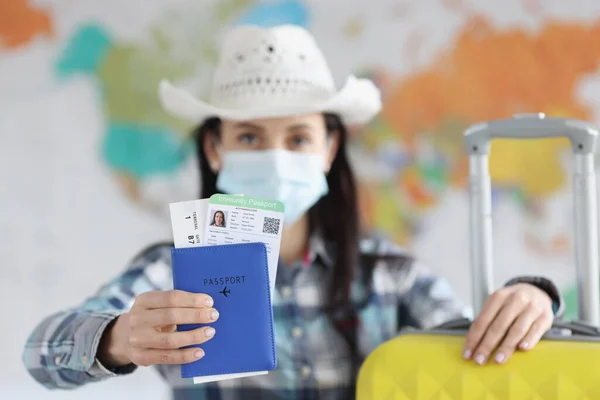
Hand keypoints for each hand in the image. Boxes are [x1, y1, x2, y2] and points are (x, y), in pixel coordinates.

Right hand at [98, 290, 218, 367]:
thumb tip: (206, 305)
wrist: (124, 337)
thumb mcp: (157, 305)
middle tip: (214, 316)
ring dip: (193, 336)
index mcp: (143, 300)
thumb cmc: (152, 317)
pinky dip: (185, 355)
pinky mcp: (140, 357)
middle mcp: (137, 319)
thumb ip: (176, 304)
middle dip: (196, 315)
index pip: (171, 297)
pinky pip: (167, 357)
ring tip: (210, 332)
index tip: (209, 301)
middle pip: (171, 316)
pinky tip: (200, 352)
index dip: (192, 299)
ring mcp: (137, 339)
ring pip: (169, 339)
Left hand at [462, 283, 552, 364]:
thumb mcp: (497, 304)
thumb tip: (474, 344)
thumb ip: (487, 320)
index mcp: (498, 297)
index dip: (474, 338)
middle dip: (487, 345)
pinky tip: (522, 348)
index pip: (483, 320)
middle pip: (498, 326)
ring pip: (516, 330)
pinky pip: (536, 329)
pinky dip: (529, 339)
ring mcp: (531, 308)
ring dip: (506, 346)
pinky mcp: (545, 316)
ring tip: (498, 360)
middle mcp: (515, 300)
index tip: (468, 353)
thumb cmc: (511, 303)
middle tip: (480, 360)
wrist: (537, 291)